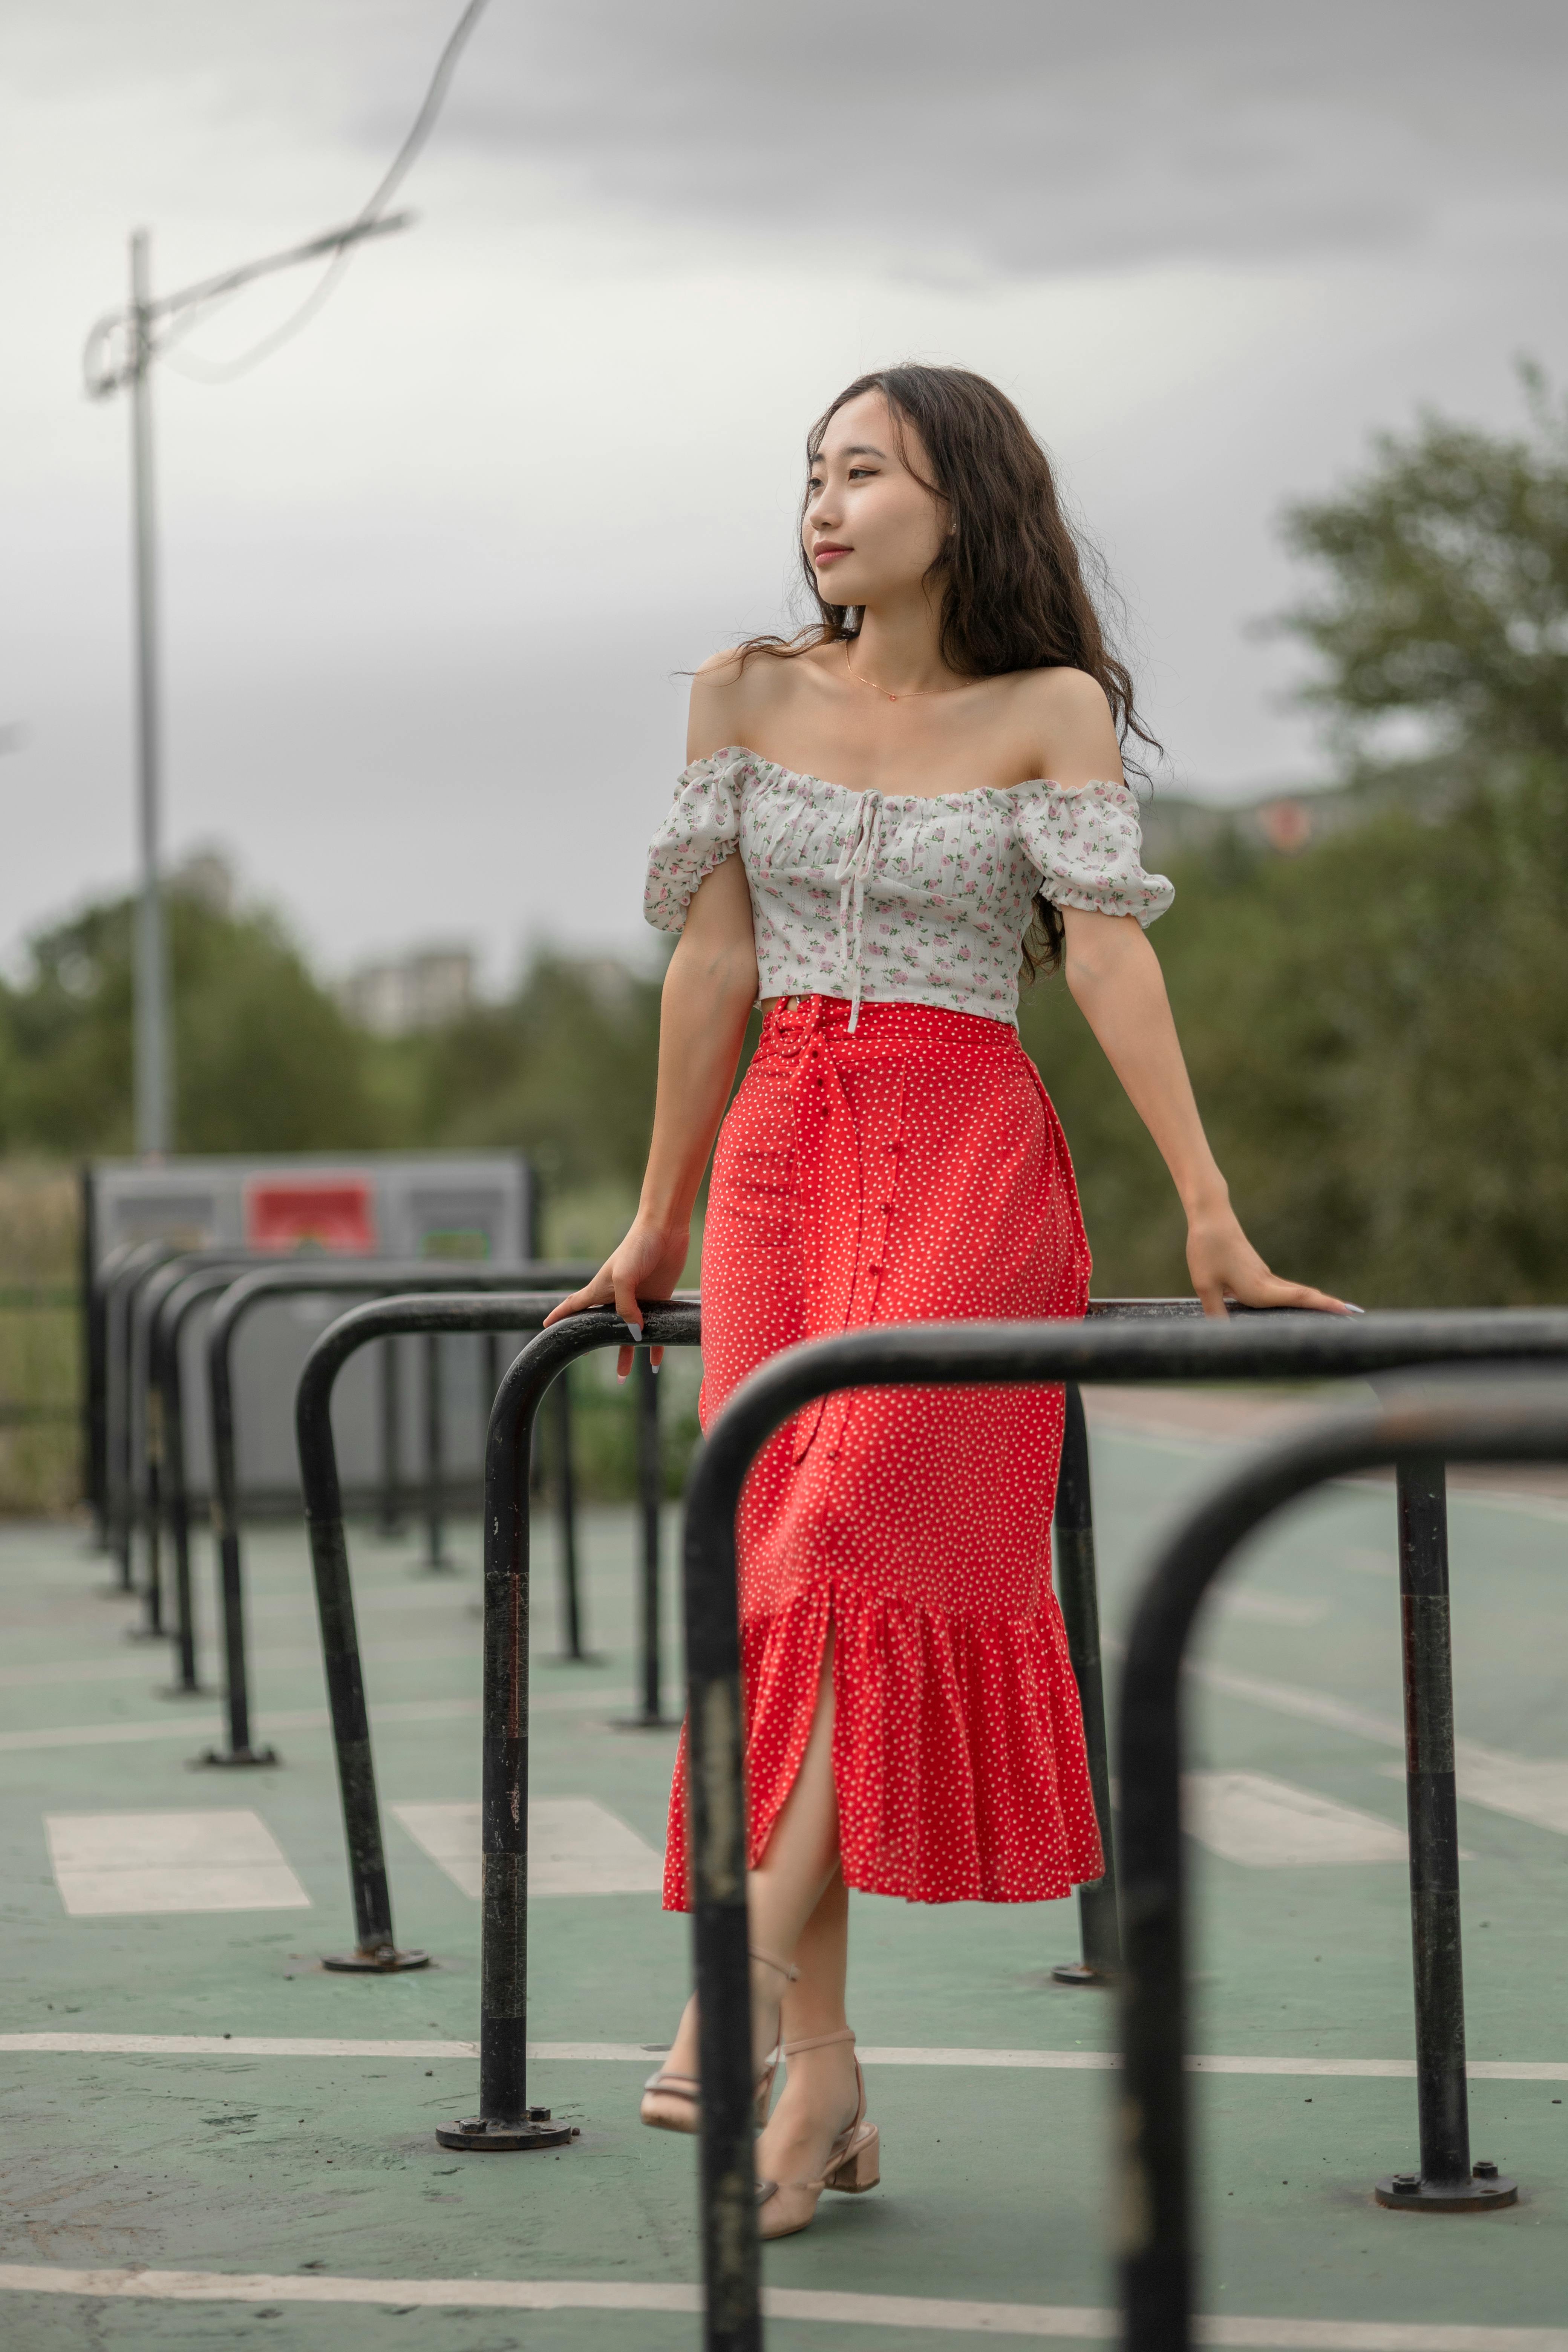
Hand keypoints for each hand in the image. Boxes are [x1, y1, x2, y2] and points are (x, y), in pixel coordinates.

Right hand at [543, 1214, 690, 1377]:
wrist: (666, 1228)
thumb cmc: (638, 1246)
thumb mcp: (624, 1276)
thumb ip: (624, 1307)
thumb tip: (634, 1333)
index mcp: (600, 1288)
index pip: (574, 1305)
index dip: (558, 1316)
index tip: (545, 1327)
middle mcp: (617, 1296)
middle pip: (602, 1326)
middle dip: (594, 1344)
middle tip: (585, 1360)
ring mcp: (638, 1299)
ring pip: (629, 1333)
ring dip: (626, 1353)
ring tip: (623, 1377)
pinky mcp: (658, 1300)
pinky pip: (655, 1329)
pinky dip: (655, 1347)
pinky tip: (656, 1363)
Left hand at [1185, 1202, 1356, 1320]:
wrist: (1210, 1217)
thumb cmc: (1208, 1249)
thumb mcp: (1206, 1286)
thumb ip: (1217, 1313)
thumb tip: (1223, 1337)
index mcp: (1259, 1288)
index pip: (1300, 1298)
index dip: (1324, 1306)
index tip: (1348, 1311)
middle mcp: (1267, 1282)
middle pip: (1304, 1296)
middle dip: (1327, 1307)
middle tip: (1352, 1318)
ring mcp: (1264, 1275)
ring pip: (1294, 1293)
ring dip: (1313, 1303)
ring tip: (1332, 1315)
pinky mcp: (1257, 1271)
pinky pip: (1282, 1289)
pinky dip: (1296, 1298)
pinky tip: (1294, 1306)